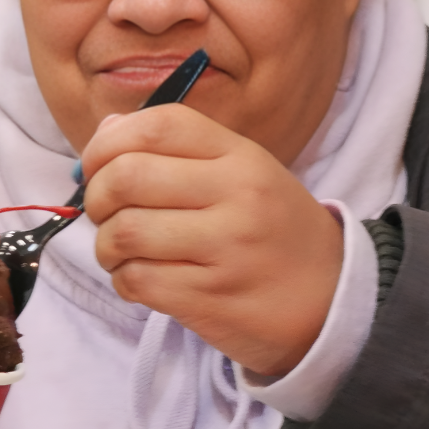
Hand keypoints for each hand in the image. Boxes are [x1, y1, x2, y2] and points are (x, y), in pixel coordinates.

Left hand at [81, 103, 342, 375]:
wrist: (331, 302)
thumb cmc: (275, 234)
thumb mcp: (244, 175)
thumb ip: (180, 151)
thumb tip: (107, 130)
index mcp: (242, 158)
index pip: (158, 125)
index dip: (108, 141)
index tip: (96, 165)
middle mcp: (236, 197)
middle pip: (128, 176)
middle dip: (97, 196)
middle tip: (104, 212)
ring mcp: (224, 250)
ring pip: (124, 232)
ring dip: (106, 244)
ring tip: (120, 250)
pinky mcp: (209, 299)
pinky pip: (136, 280)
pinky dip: (123, 279)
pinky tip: (139, 278)